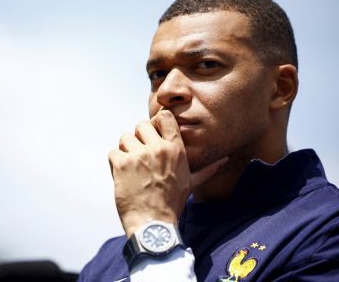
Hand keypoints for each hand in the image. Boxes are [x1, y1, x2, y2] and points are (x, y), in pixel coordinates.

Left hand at [108, 110, 227, 236]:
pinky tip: (123, 176)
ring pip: (125, 138)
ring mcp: (138, 155)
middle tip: (140, 155)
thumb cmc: (172, 203)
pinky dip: (115, 163)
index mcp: (175, 149)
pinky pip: (113, 153)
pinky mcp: (122, 164)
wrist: (153, 223)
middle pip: (141, 125)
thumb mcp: (191, 183)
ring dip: (126, 150)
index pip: (164, 116)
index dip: (156, 123)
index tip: (153, 135)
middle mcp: (157, 148)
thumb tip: (225, 160)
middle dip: (138, 138)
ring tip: (132, 167)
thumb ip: (207, 169)